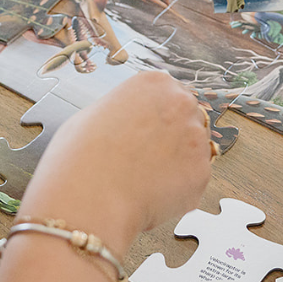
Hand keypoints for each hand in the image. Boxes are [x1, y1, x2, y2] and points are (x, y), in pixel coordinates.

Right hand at [18, 72, 211, 258]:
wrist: (88, 198)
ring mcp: (196, 138)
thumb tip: (130, 122)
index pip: (169, 93)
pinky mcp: (202, 172)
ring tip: (143, 179)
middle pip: (188, 117)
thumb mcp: (94, 114)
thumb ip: (125, 112)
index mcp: (154, 83)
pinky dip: (177, 189)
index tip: (147, 131)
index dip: (157, 116)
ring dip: (177, 162)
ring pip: (194, 149)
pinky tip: (150, 194)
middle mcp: (181, 104)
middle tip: (147, 158)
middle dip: (173, 136)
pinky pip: (193, 180)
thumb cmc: (80, 156)